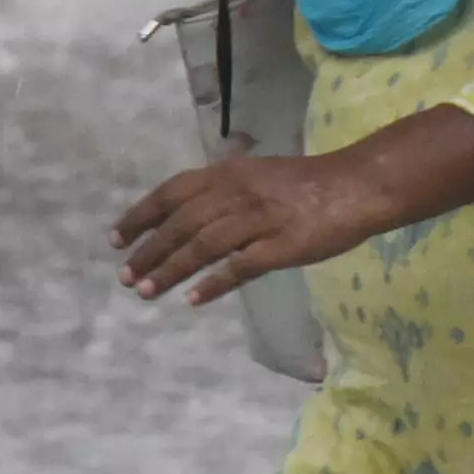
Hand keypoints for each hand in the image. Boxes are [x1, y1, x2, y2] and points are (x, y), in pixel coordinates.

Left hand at [115, 110, 473, 307]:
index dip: (140, 215)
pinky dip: (213, 283)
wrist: (357, 186)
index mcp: (229, 173)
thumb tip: (186, 213)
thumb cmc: (309, 182)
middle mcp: (237, 193)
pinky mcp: (280, 245)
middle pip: (181, 223)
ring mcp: (258, 219)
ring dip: (170, 270)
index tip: (115, 239)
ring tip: (146, 292)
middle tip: (125, 277)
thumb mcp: (258, 175)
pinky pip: (239, 267)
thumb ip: (224, 191)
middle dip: (148, 251)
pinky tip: (194, 299)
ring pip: (202, 246)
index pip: (172, 192)